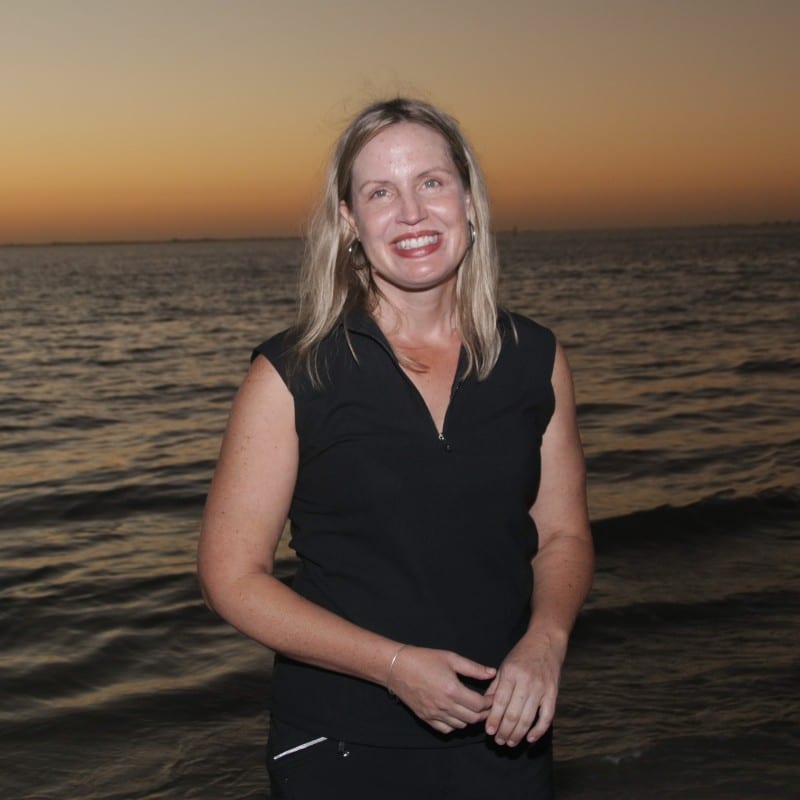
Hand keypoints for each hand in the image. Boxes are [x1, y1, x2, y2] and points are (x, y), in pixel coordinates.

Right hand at [387, 646, 496, 734]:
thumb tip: (492, 673)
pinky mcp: (426, 718)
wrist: (398, 667)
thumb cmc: (424, 659)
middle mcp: (444, 705)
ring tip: (473, 708)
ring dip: (470, 719)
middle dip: (484, 713)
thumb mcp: (451, 658)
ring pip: (461, 726)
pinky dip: (455, 724)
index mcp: (452, 689)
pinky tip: (457, 714)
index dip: (489, 703)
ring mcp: (434, 714)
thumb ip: (473, 668)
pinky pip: (446, 729)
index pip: (479, 705)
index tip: (493, 697)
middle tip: (487, 705)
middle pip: (473, 718)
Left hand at [484, 629, 565, 746]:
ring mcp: (541, 688)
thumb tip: (485, 707)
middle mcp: (526, 681)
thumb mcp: (504, 666)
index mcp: (511, 673)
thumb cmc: (521, 654)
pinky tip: (530, 738)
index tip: (488, 732)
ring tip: (510, 742)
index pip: (500, 702)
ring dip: (518, 734)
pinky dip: (539, 730)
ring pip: (528, 718)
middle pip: (514, 713)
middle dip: (505, 730)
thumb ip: (495, 687)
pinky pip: (547, 717)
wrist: (546, 642)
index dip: (494, 719)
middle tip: (498, 741)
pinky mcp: (553, 693)